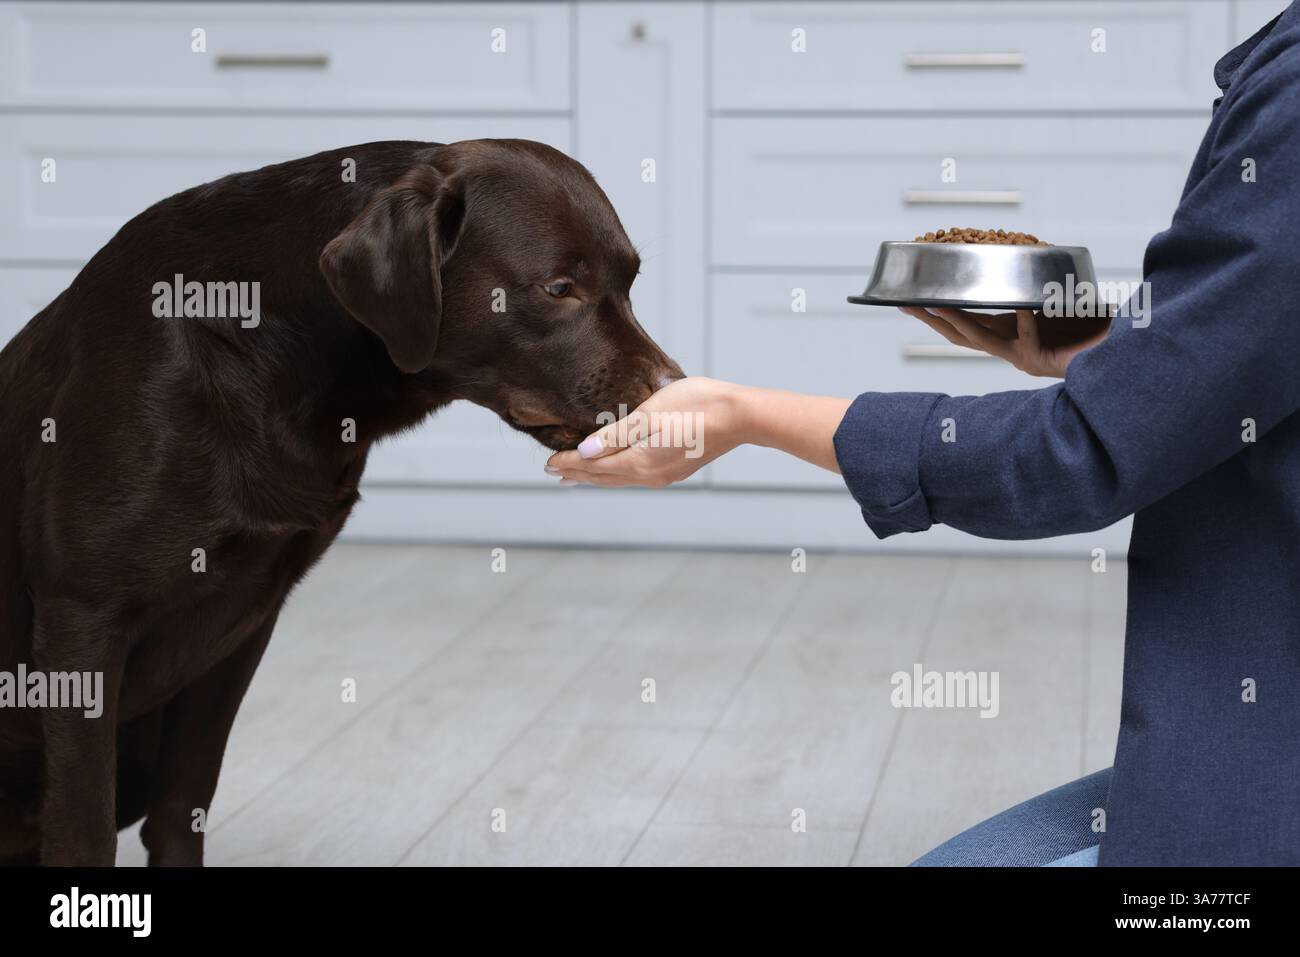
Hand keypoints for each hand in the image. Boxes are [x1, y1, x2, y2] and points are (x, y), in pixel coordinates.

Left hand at [545, 377, 746, 487]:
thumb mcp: (649, 415)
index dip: (569, 464)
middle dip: (578, 473)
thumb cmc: (695, 406)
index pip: (593, 466)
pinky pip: (637, 475)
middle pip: (604, 477)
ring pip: (621, 478)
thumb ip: (615, 435)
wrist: (739, 416)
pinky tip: (617, 469)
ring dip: (597, 476)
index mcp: (639, 462)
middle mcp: (650, 475)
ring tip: (578, 475)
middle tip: (554, 472)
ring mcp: (665, 474)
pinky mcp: (677, 468)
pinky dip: (617, 473)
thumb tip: (584, 453)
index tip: (548, 464)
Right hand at [901, 306, 1110, 377]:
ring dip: (960, 322)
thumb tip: (1018, 255)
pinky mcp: (1043, 362)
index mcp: (1009, 336)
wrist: (1121, 352)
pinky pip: (1029, 338)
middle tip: (906, 304)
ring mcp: (1023, 358)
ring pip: (982, 341)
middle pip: (960, 336)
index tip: (913, 299)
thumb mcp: (1054, 301)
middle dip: (931, 320)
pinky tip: (1024, 308)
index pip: (964, 325)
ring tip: (941, 305)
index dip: (938, 313)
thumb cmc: (1093, 325)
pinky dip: (1026, 323)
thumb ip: (1032, 289)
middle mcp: (1010, 350)